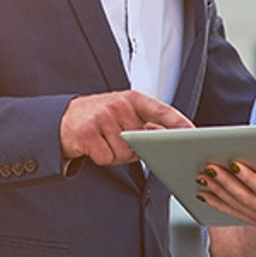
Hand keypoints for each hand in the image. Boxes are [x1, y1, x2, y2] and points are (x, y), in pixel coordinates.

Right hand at [59, 90, 192, 165]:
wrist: (63, 120)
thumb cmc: (98, 118)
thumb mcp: (123, 113)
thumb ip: (145, 122)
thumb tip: (169, 138)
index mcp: (132, 99)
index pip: (161, 111)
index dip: (179, 123)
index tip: (192, 133)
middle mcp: (118, 105)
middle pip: (143, 141)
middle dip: (135, 148)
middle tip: (119, 139)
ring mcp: (102, 118)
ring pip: (124, 153)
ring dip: (116, 154)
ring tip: (104, 141)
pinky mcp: (87, 133)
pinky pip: (106, 157)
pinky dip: (101, 158)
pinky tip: (93, 146)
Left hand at [198, 159, 255, 256]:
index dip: (251, 179)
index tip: (235, 164)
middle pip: (246, 197)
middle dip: (226, 181)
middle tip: (208, 165)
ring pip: (238, 205)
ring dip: (218, 191)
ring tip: (201, 176)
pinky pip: (238, 213)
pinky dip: (219, 204)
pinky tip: (205, 194)